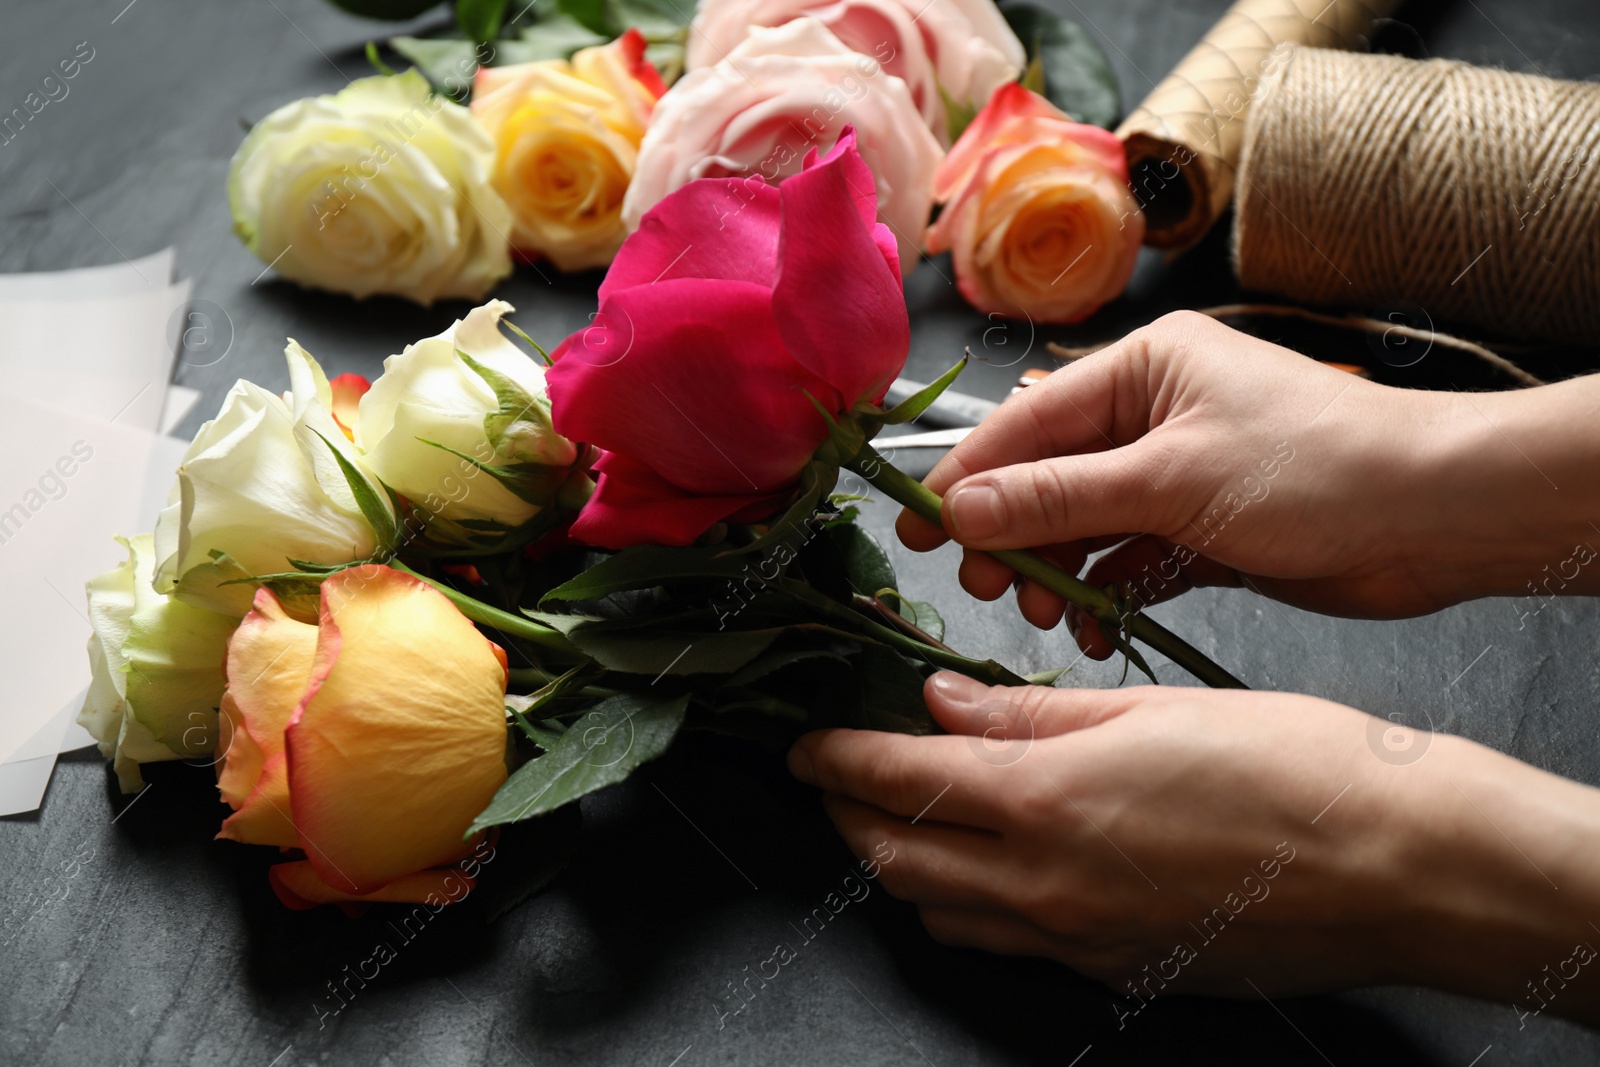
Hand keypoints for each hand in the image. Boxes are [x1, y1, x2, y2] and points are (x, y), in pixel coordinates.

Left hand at [789, 673, 1599, 1021]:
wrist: (1399, 866)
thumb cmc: (1295, 767)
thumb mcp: (1149, 710)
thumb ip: (1029, 717)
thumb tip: (945, 703)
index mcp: (1046, 803)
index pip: (895, 782)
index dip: (834, 761)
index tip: (805, 745)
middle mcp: (1046, 886)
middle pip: (896, 859)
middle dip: (849, 817)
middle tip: (837, 780)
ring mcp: (1078, 941)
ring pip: (942, 912)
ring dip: (902, 864)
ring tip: (904, 817)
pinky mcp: (1115, 971)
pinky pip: (1008, 944)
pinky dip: (970, 905)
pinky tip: (988, 867)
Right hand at [895, 311, 1599, 657]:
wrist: (1438, 517)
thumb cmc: (1316, 470)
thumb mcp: (1172, 479)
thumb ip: (1060, 497)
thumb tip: (960, 508)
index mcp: (1143, 370)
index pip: (1027, 424)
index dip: (967, 478)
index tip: (916, 529)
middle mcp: (1154, 416)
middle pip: (1048, 478)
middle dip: (1013, 535)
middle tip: (985, 587)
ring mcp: (1178, 476)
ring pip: (1084, 527)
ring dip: (1059, 572)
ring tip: (1049, 614)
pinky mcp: (1203, 532)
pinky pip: (1128, 562)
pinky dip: (1107, 595)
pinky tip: (1096, 629)